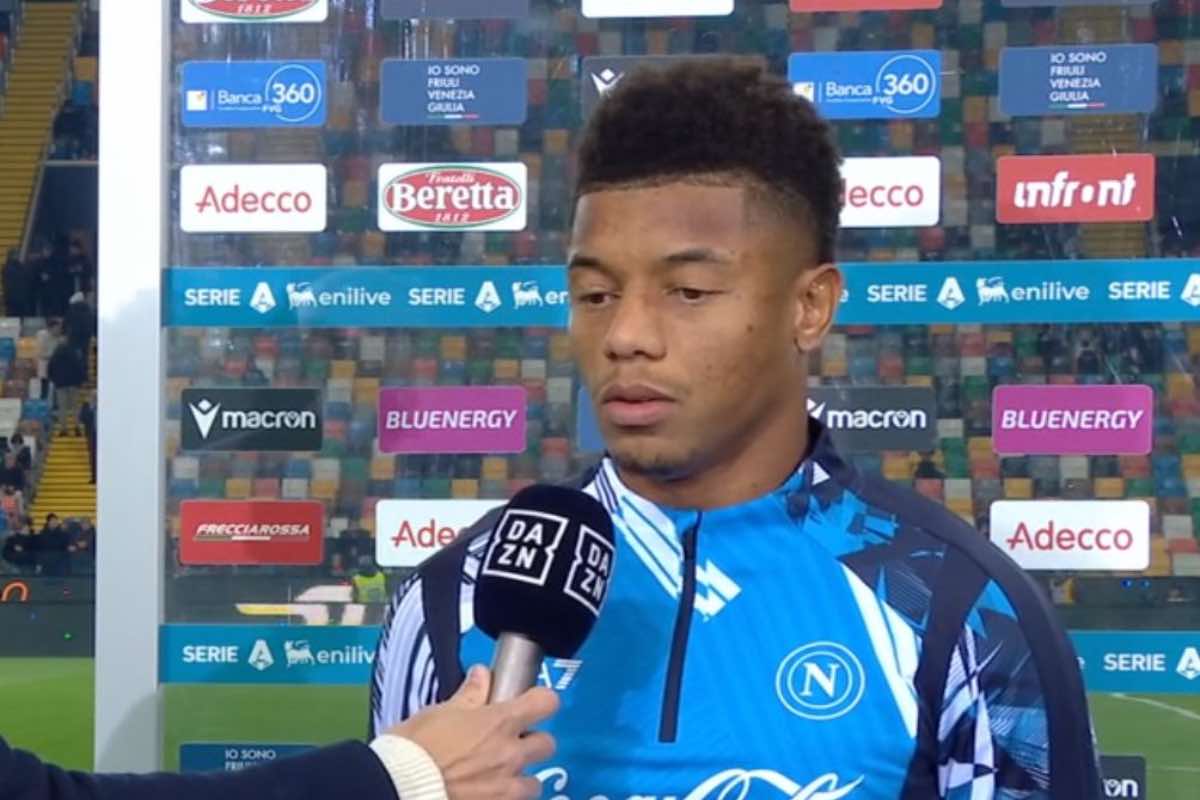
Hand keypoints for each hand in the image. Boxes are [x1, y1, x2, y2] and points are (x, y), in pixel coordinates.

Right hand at [387, 665, 558, 799]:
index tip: (530, 704)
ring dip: (520, 778)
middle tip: (509, 744)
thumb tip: (483, 674)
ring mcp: (507, 788)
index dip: (540, 701)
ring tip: (497, 778)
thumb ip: (468, 696)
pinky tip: (485, 795)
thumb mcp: (438, 713)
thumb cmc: (415, 747)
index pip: (546, 702)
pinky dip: (504, 799)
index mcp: (500, 722)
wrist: (398, 788)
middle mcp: (511, 754)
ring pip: (534, 783)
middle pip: (547, 744)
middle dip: (532, 743)